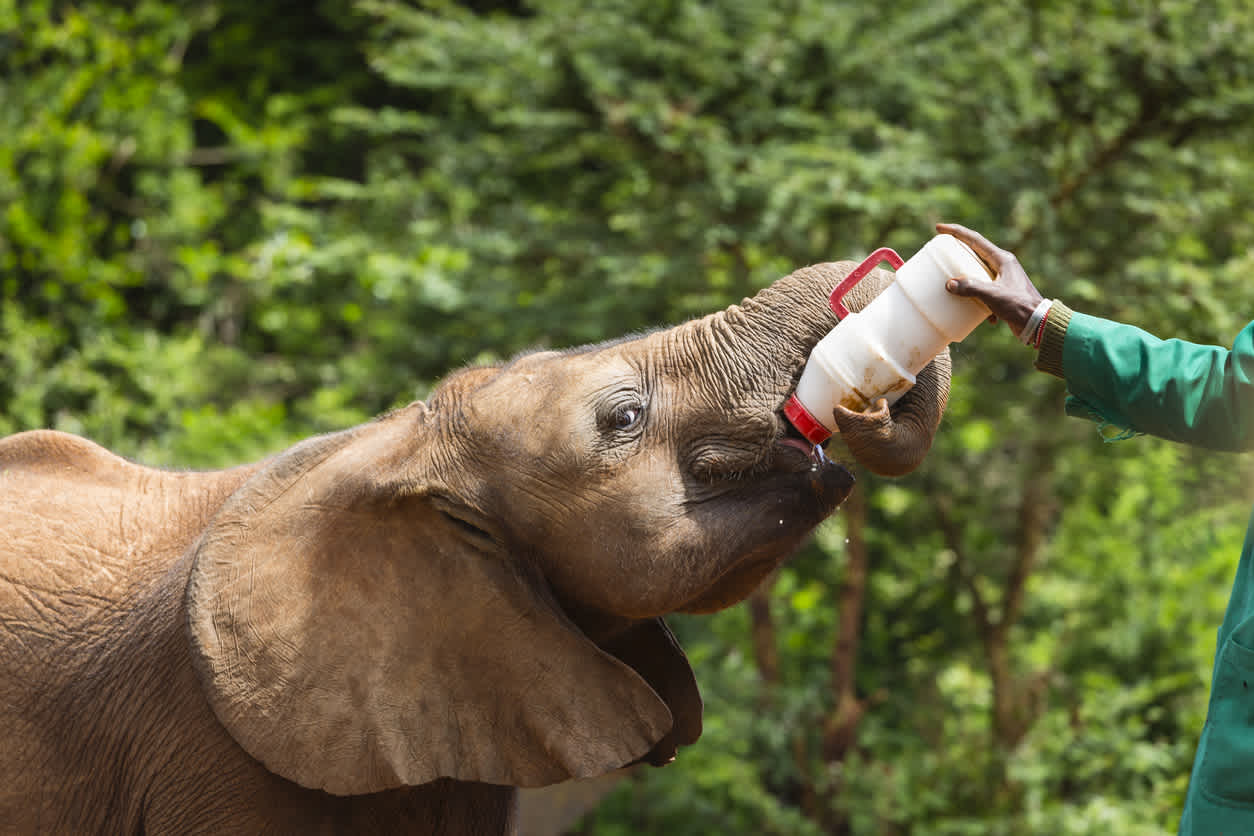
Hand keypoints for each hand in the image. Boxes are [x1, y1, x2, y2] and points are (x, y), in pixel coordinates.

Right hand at [936, 222, 1044, 337]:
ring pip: (978, 272)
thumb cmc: (1019, 305)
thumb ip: (971, 287)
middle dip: (959, 252)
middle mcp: (1003, 265)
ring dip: (965, 277)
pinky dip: (976, 298)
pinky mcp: (1002, 293)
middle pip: (975, 253)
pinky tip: (973, 312)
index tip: (940, 229)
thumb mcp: (993, 295)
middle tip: (942, 251)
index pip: (975, 240)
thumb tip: (949, 284)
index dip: (956, 232)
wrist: (1038, 322)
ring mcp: (1003, 279)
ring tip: (951, 281)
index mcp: (1002, 259)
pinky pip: (982, 290)